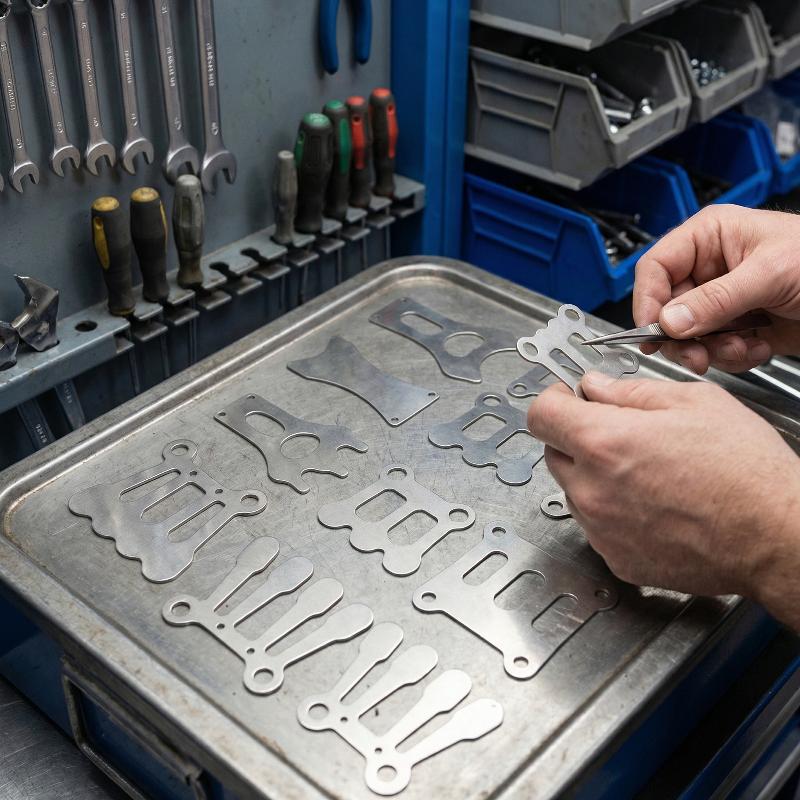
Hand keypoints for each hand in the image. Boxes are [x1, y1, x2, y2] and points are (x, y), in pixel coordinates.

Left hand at [527, 372, 799, 630]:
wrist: (777, 537)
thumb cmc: (746, 472)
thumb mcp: (693, 402)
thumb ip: (630, 392)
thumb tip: (596, 386)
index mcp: (604, 442)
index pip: (540, 414)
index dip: (555, 400)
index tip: (569, 399)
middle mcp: (592, 489)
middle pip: (554, 451)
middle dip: (578, 437)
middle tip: (620, 433)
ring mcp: (600, 529)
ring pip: (575, 490)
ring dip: (595, 476)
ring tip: (648, 473)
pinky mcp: (616, 558)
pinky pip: (596, 525)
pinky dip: (613, 512)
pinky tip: (652, 504)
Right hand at [634, 205, 799, 373]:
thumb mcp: (768, 275)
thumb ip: (715, 300)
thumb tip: (669, 321)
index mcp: (710, 237)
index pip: (656, 268)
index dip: (648, 300)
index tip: (652, 330)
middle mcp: (710, 269)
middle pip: (668, 308)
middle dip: (685, 336)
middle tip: (695, 355)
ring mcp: (724, 300)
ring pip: (689, 335)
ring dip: (713, 349)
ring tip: (742, 347)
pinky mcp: (738, 326)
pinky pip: (714, 348)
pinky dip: (735, 355)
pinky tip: (760, 345)